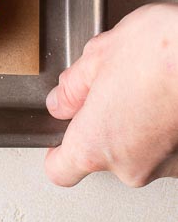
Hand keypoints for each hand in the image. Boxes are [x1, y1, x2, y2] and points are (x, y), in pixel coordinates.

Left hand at [45, 3, 177, 186]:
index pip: (61, 169)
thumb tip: (61, 100)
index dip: (57, 150)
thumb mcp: (97, 56)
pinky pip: (162, 147)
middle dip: (102, 122)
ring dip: (134, 124)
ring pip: (135, 150)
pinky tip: (161, 96)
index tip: (60, 135)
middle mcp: (130, 167)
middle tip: (110, 85)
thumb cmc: (157, 52)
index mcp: (95, 144)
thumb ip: (73, 86)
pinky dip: (159, 127)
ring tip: (142, 85)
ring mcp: (164, 167)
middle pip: (102, 153)